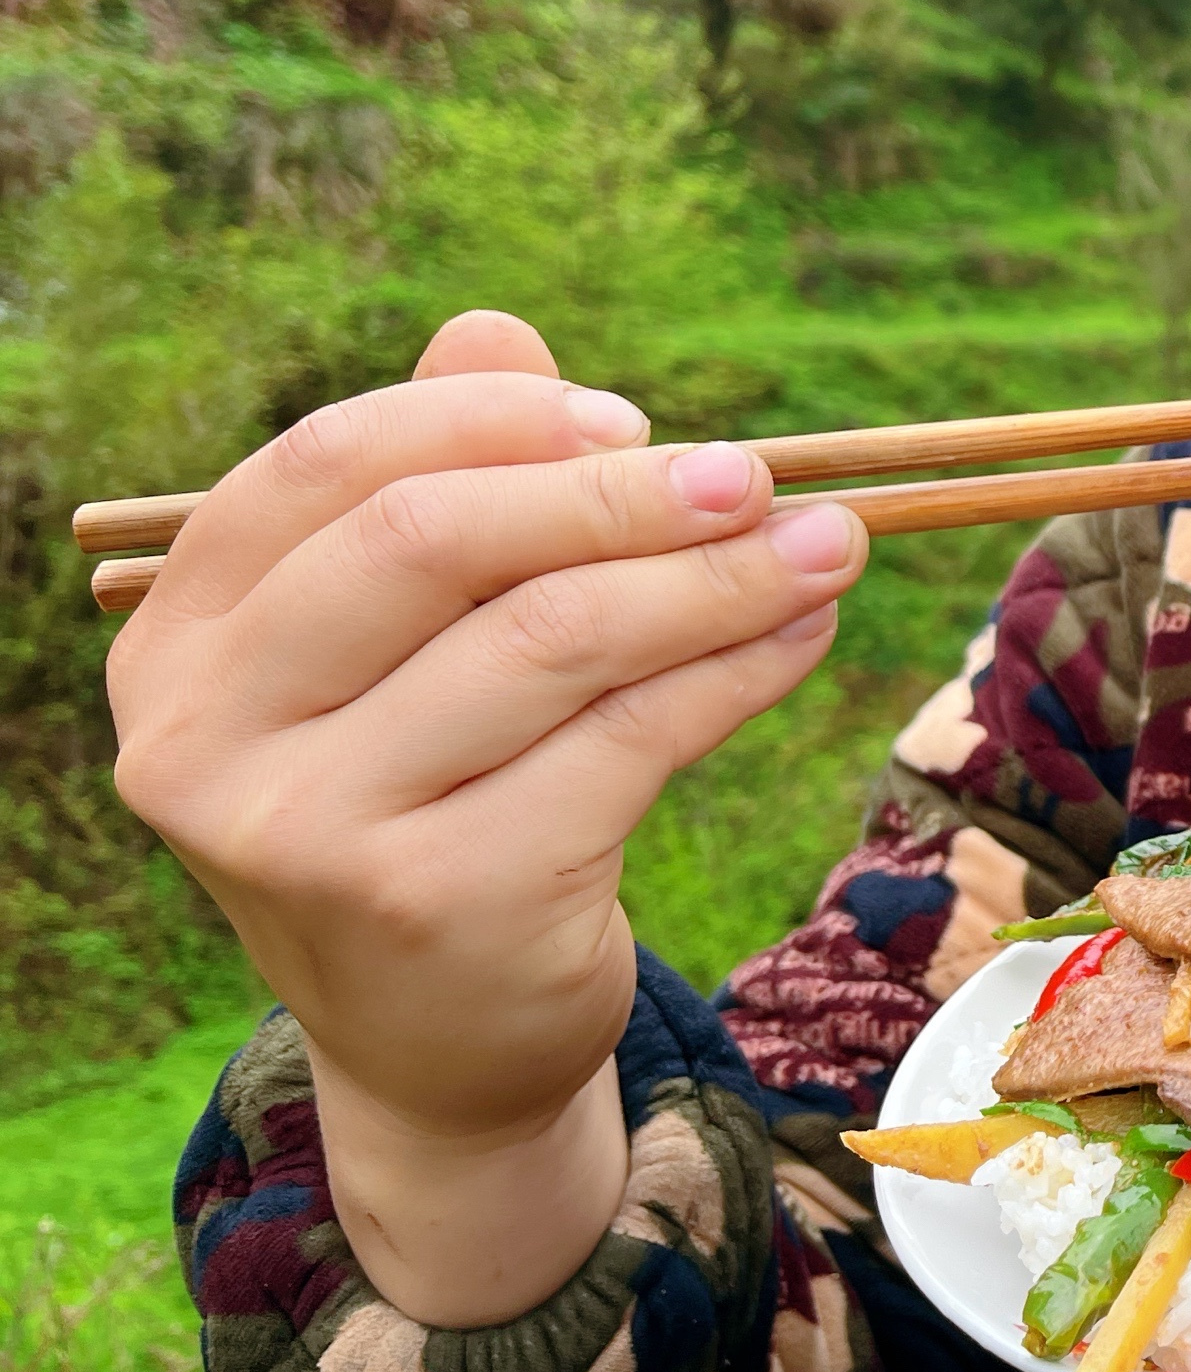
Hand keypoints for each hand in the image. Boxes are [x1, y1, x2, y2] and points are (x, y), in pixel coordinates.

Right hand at [109, 311, 866, 1324]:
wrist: (439, 1044)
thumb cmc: (431, 802)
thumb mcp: (407, 652)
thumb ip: (438, 486)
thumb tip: (499, 327)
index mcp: (179, 645)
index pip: (327, 469)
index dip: (491, 421)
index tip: (629, 418)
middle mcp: (206, 737)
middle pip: (434, 542)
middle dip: (620, 492)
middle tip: (758, 477)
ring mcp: (311, 829)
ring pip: (552, 639)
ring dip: (715, 577)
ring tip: (829, 545)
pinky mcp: (443, 900)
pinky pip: (626, 741)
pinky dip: (735, 671)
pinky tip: (803, 633)